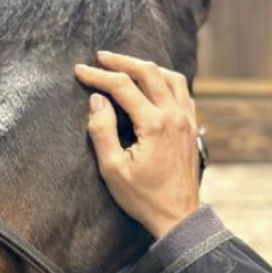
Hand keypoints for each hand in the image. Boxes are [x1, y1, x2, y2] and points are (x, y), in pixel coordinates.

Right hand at [75, 52, 200, 238]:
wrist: (177, 216)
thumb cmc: (143, 197)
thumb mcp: (112, 169)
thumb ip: (102, 131)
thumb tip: (96, 100)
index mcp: (154, 124)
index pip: (122, 87)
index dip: (98, 76)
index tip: (80, 71)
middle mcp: (174, 115)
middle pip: (148, 72)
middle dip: (122, 61)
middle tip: (100, 57)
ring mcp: (187, 120)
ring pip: (170, 77)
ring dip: (146, 67)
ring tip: (126, 66)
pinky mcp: (191, 127)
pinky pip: (182, 91)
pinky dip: (165, 80)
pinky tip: (153, 85)